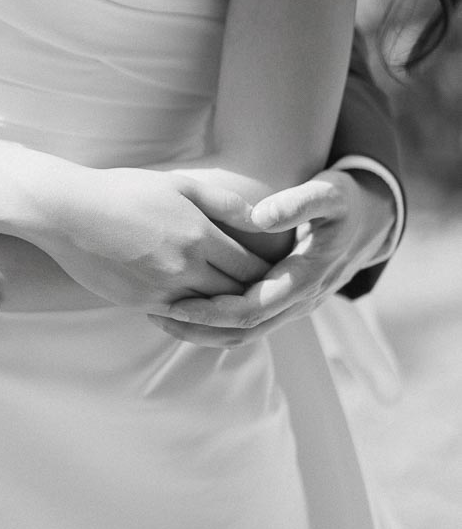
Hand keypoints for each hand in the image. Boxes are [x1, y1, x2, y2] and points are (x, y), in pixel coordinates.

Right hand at [44, 167, 267, 311]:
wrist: (68, 212)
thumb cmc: (123, 191)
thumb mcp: (177, 184)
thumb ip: (222, 202)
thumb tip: (261, 219)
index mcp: (200, 235)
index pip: (252, 267)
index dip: (270, 273)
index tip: (278, 273)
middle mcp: (185, 267)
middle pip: (238, 295)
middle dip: (256, 296)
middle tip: (268, 296)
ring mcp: (162, 289)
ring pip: (211, 312)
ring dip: (227, 310)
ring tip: (238, 304)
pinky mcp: (140, 303)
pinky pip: (180, 317)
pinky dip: (194, 315)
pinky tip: (198, 306)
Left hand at [150, 168, 395, 346]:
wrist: (372, 221)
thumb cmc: (344, 203)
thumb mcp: (329, 194)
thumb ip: (296, 203)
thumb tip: (259, 217)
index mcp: (306, 279)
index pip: (253, 309)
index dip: (213, 311)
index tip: (176, 305)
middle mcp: (299, 301)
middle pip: (244, 331)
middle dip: (199, 329)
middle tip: (156, 316)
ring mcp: (293, 305)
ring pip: (245, 334)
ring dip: (205, 331)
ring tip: (162, 317)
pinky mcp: (285, 301)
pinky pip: (250, 323)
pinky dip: (218, 323)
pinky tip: (187, 308)